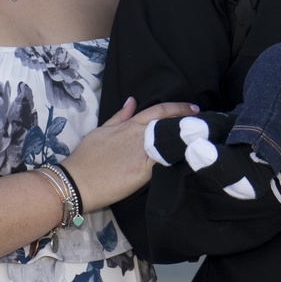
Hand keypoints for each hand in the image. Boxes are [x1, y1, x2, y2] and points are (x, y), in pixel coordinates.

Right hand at [62, 98, 198, 211]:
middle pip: (169, 124)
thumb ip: (119, 116)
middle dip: (187, 121)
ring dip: (185, 140)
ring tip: (200, 139)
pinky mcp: (142, 173)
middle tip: (203, 121)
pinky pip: (163, 163)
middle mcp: (138, 137)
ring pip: (169, 143)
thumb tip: (132, 100)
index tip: (193, 108)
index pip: (159, 111)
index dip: (178, 108)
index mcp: (129, 126)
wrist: (77, 181)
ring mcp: (142, 155)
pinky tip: (188, 158)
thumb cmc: (86, 157)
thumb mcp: (101, 130)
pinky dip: (175, 158)